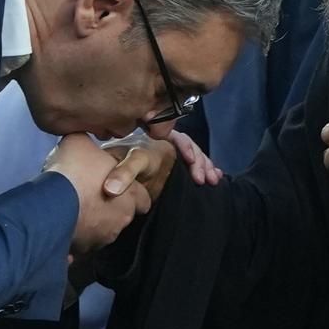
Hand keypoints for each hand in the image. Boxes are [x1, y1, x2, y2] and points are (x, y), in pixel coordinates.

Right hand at [44, 134, 152, 254]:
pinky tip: (64, 225)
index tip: (117, 189)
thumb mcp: (79, 142)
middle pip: (122, 216)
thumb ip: (87, 143)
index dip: (132, 194)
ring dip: (93, 223)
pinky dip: (77, 236)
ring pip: (103, 231)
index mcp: (131, 194)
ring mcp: (104, 237)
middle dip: (110, 209)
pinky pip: (83, 243)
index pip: (144, 199)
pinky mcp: (85, 250)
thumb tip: (81, 141)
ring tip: (75, 211)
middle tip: (92, 197)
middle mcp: (122, 219)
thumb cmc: (74, 169)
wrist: (51, 202)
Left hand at [101, 129, 220, 200]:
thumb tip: (111, 190)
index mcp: (160, 138)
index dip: (186, 147)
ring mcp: (177, 158)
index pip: (178, 138)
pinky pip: (198, 167)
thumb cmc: (123, 165)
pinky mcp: (180, 170)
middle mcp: (171, 145)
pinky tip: (216, 178)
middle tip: (201, 178)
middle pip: (192, 149)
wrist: (120, 174)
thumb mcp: (126, 166)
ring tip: (212, 181)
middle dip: (199, 162)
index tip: (189, 160)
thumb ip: (122, 173)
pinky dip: (208, 171)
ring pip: (198, 159)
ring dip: (206, 168)